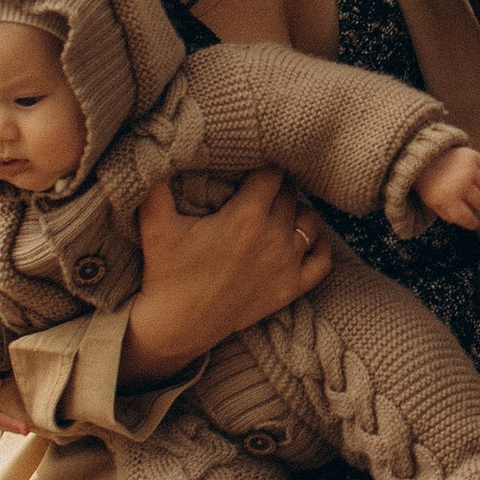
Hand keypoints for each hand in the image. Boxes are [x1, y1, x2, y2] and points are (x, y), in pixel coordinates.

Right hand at [120, 168, 330, 384]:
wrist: (178, 325)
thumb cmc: (167, 273)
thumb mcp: (156, 226)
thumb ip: (156, 186)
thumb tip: (156, 153)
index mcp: (246, 216)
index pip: (273, 173)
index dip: (265, 165)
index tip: (254, 165)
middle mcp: (274, 237)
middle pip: (291, 195)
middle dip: (278, 187)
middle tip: (261, 187)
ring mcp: (286, 264)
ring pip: (310, 222)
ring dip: (298, 212)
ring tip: (280, 210)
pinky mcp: (291, 288)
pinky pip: (323, 260)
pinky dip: (319, 245)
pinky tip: (306, 237)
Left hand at [416, 142, 479, 228]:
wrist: (420, 156)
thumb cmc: (427, 182)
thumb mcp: (431, 202)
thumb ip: (448, 214)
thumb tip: (466, 221)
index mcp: (448, 199)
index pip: (466, 217)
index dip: (472, 223)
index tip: (476, 224)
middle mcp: (461, 185)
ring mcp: (468, 169)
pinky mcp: (472, 156)